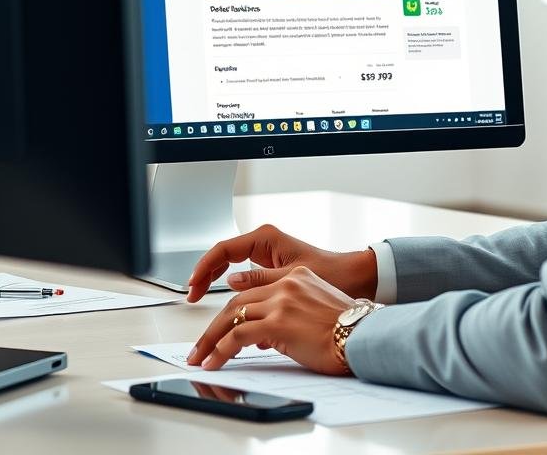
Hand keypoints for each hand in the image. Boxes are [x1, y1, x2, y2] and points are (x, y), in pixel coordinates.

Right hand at [186, 223, 376, 302]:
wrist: (354, 279)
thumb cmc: (331, 274)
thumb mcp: (291, 279)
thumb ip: (260, 281)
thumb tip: (231, 284)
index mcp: (265, 239)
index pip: (223, 249)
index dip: (204, 268)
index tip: (193, 285)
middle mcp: (264, 244)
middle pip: (223, 257)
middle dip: (205, 275)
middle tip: (192, 295)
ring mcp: (267, 255)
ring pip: (231, 267)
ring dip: (216, 283)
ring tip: (202, 300)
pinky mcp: (273, 269)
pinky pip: (245, 277)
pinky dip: (234, 290)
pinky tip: (229, 307)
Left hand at [186, 266, 353, 374]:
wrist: (364, 336)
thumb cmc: (348, 331)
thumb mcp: (316, 309)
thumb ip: (288, 310)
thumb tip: (261, 335)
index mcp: (296, 276)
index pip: (254, 288)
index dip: (234, 307)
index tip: (220, 323)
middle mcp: (286, 283)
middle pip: (237, 301)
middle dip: (214, 326)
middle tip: (201, 345)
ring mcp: (280, 301)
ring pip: (232, 316)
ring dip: (211, 339)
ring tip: (200, 356)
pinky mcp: (277, 322)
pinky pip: (238, 335)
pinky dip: (221, 350)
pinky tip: (213, 361)